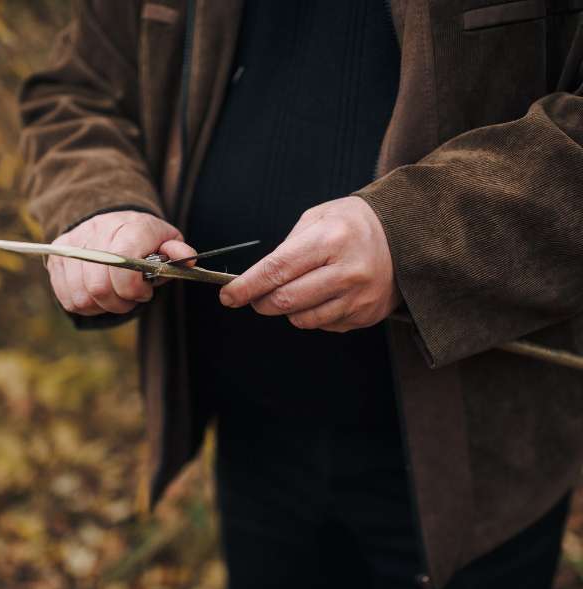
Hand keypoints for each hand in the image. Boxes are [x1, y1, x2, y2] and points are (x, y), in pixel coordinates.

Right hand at [47, 210, 195, 315]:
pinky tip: (98, 295)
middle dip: (119, 302)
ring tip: (115, 296)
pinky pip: (67, 298)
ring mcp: (73, 244)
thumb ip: (176, 251)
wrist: (111, 219)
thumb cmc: (144, 238)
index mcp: (129, 226)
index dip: (133, 287)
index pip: (122, 264)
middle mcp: (97, 231)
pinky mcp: (57, 257)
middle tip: (130, 298)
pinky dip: (86, 305)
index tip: (144, 291)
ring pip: (82, 296)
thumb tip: (186, 258)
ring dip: (102, 306)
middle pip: (99, 286)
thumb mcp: (165, 240)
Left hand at [219, 196, 400, 331]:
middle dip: (261, 302)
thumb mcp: (318, 218)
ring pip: (302, 319)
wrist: (405, 237)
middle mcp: (347, 271)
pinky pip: (323, 325)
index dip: (247, 286)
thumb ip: (286, 247)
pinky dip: (312, 315)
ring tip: (294, 291)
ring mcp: (359, 297)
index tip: (228, 296)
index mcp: (331, 239)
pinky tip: (322, 295)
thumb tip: (256, 278)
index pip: (277, 270)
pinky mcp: (366, 315)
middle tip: (255, 296)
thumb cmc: (352, 224)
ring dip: (286, 310)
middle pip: (286, 300)